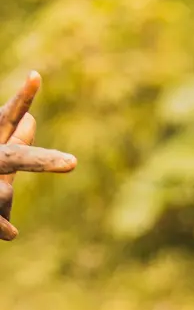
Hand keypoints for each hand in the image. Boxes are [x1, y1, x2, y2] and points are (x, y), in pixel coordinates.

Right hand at [0, 72, 74, 238]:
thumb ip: (14, 138)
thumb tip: (31, 117)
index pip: (8, 117)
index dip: (22, 98)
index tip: (35, 77)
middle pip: (16, 158)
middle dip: (41, 161)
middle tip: (71, 164)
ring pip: (4, 192)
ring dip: (1, 196)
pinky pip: (0, 224)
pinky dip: (4, 228)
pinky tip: (12, 232)